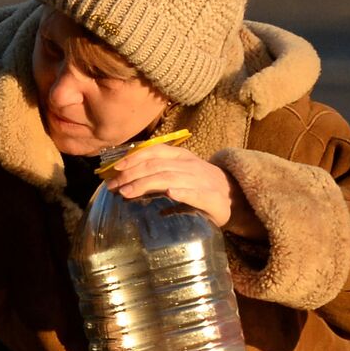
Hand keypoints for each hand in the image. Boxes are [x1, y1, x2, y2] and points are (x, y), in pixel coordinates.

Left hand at [102, 144, 257, 233]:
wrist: (235, 196)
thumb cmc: (201, 186)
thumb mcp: (178, 176)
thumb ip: (156, 178)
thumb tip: (126, 185)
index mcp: (182, 158)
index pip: (155, 152)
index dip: (134, 158)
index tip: (115, 168)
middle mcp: (190, 166)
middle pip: (157, 166)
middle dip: (132, 175)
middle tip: (113, 187)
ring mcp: (201, 181)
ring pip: (171, 178)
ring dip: (147, 184)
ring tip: (128, 193)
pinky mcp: (212, 198)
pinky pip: (197, 194)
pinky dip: (184, 193)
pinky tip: (171, 194)